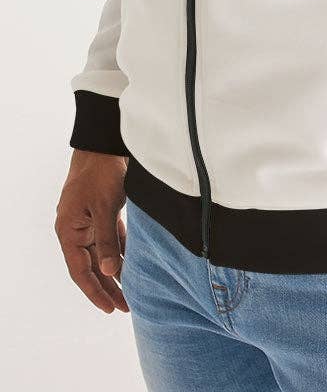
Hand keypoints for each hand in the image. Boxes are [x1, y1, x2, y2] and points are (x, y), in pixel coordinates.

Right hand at [55, 150, 128, 313]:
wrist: (103, 144)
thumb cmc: (101, 173)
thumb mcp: (105, 207)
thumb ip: (107, 240)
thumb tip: (111, 271)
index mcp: (68, 231)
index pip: (81, 271)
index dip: (95, 291)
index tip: (110, 308)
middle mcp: (75, 229)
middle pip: (91, 266)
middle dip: (108, 286)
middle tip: (126, 307)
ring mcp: (87, 220)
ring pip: (101, 253)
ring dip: (115, 270)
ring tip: (131, 291)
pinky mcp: (101, 211)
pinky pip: (109, 238)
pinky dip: (119, 250)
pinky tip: (132, 263)